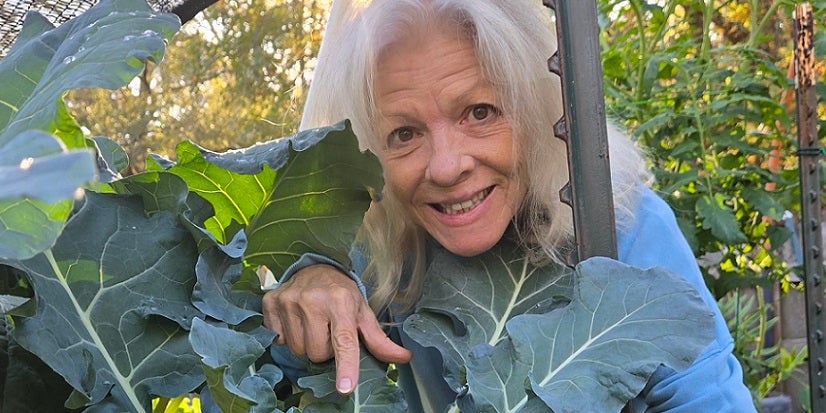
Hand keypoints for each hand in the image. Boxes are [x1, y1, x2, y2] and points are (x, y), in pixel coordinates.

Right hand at [262, 264, 411, 394]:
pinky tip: (296, 321)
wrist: (315, 268)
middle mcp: (313, 299)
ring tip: (313, 325)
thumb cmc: (342, 295)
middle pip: (318, 353)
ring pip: (298, 350)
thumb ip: (378, 340)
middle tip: (328, 331)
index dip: (346, 366)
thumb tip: (403, 359)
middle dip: (325, 350)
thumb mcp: (362, 313)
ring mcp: (289, 300)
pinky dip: (287, 336)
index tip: (345, 387)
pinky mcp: (271, 302)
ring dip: (307, 345)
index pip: (344, 341)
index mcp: (341, 301)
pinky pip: (278, 340)